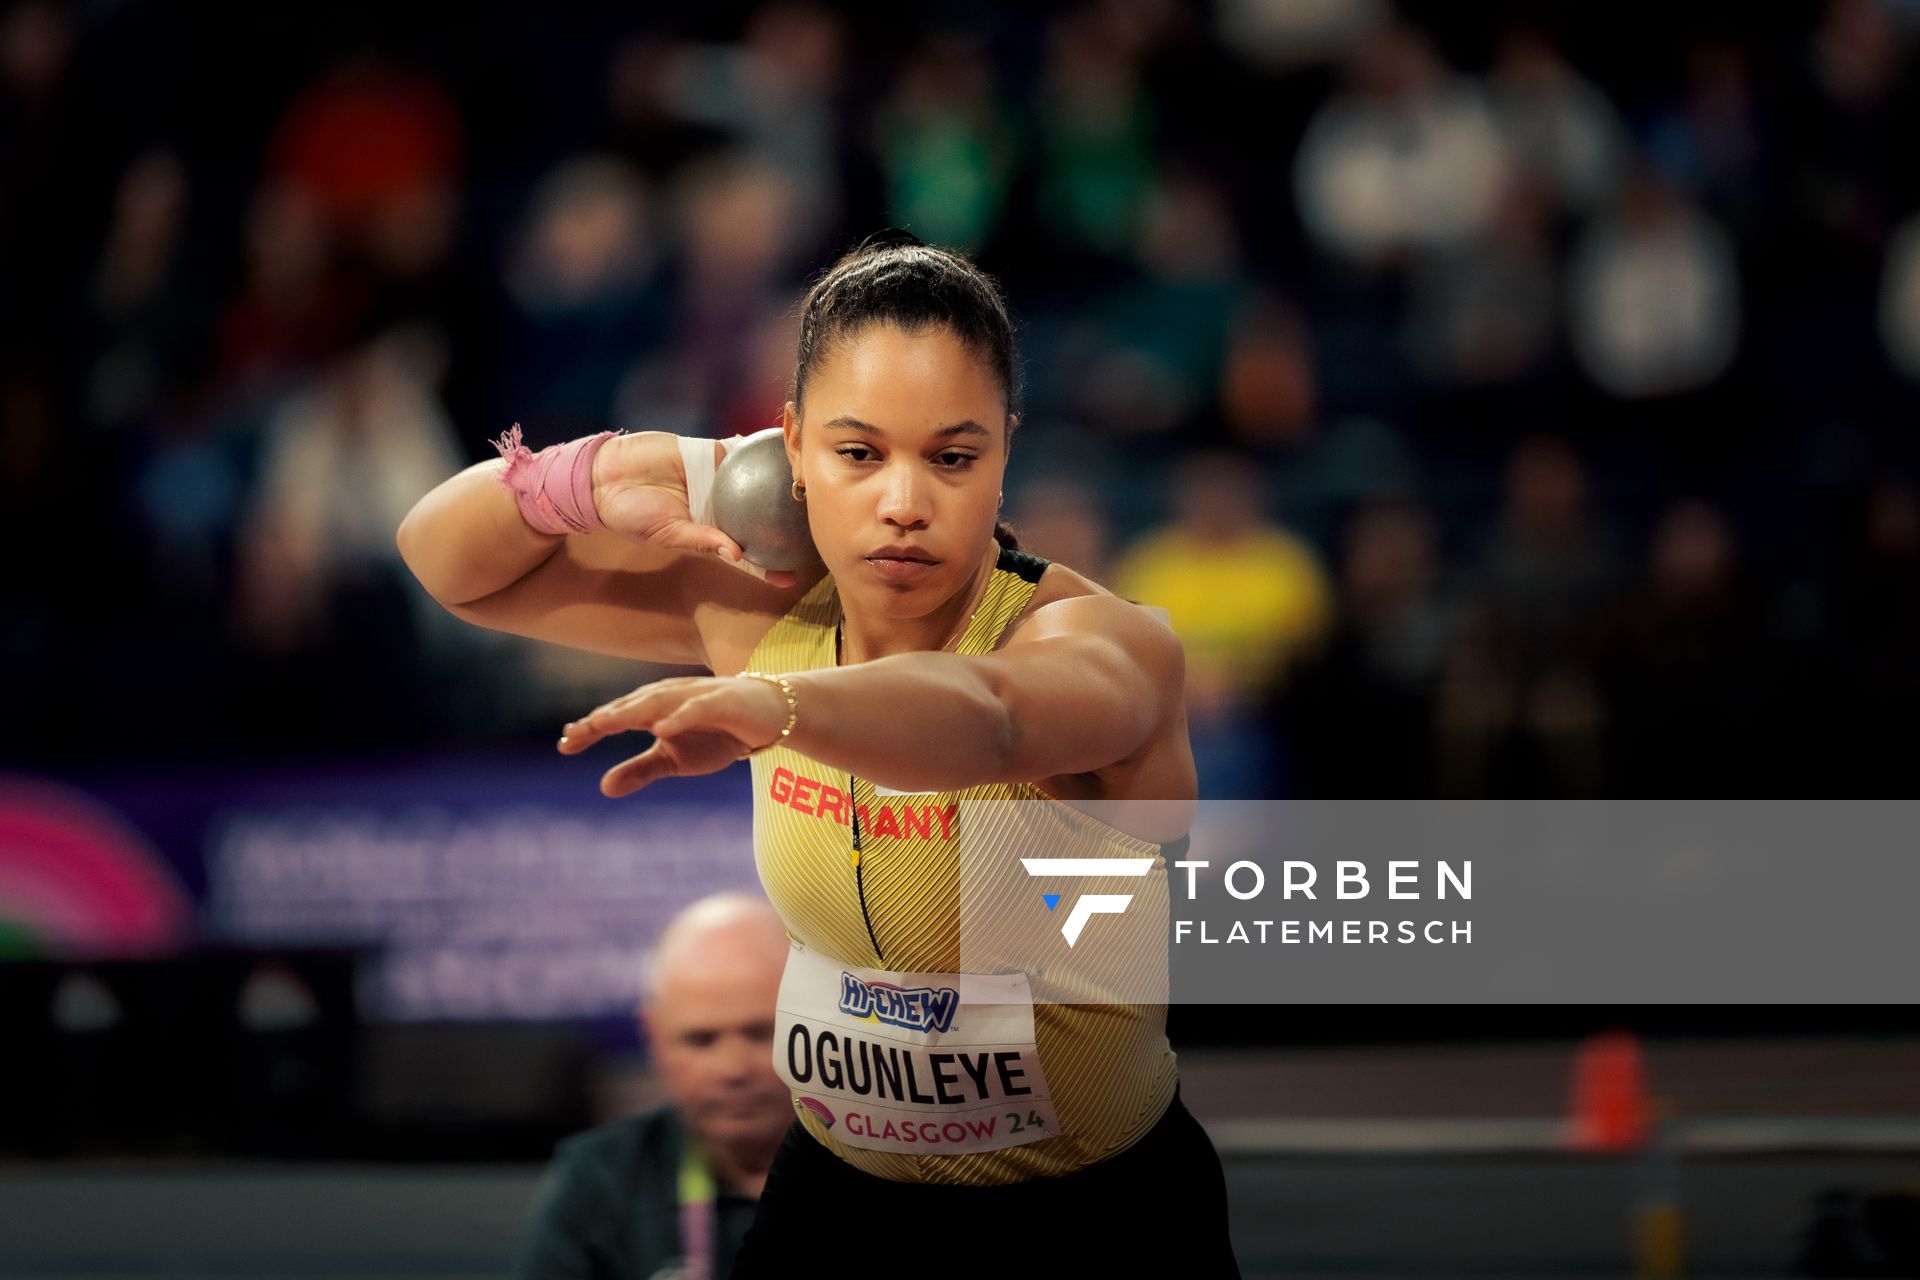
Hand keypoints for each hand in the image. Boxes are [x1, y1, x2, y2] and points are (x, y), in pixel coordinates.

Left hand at [558, 674, 791, 796]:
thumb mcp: (676, 759)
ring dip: (630, 711)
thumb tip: (603, 788)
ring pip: (658, 701)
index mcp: (655, 708)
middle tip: (575, 733)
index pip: (617, 716)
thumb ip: (641, 770)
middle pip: (630, 705)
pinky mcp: (723, 700)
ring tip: (605, 724)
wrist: (771, 718)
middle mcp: (670, 696)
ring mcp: (696, 695)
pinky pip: (698, 707)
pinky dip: (679, 715)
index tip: (565, 745)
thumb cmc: (719, 735)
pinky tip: (661, 728)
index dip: (591, 729)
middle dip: (603, 718)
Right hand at [592, 433, 796, 586]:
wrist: (606, 476)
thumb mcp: (666, 533)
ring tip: (807, 477)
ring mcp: (718, 481)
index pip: (748, 553)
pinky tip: (779, 444)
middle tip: (816, 519)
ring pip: (756, 480)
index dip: (771, 564)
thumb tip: (735, 555)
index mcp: (711, 534)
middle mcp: (721, 509)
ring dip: (778, 477)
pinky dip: (757, 447)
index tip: (796, 575)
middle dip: (787, 519)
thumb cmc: (630, 514)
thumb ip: (701, 541)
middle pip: (762, 515)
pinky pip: (738, 450)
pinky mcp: (709, 453)